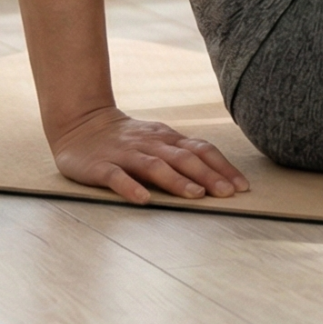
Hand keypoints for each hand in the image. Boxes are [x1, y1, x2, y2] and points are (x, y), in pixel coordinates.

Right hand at [50, 106, 250, 203]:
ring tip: (196, 195)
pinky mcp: (100, 166)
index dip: (223, 167)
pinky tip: (143, 199)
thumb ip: (183, 154)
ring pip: (155, 166)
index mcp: (167, 138)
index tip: (242, 186)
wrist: (80, 123)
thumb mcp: (159, 140)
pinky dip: (130, 187)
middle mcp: (151, 144)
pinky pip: (116, 177)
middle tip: (228, 193)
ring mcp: (125, 154)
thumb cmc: (128, 139)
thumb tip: (220, 175)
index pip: (201, 150)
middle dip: (209, 176)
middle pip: (184, 158)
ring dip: (177, 181)